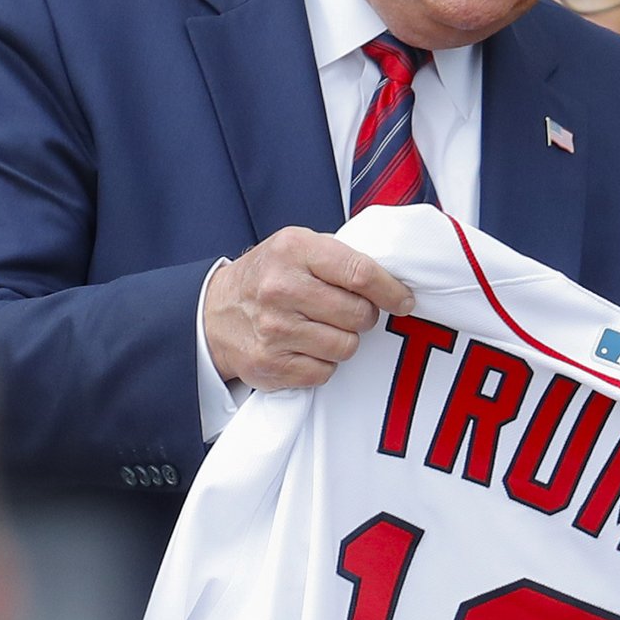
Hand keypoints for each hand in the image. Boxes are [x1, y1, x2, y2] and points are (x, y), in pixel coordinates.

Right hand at [205, 226, 416, 390]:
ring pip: (347, 346)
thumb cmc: (270, 277)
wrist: (215, 313)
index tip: (404, 301)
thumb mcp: (298, 248)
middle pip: (360, 314)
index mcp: (294, 250)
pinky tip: (306, 347)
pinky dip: (323, 363)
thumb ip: (341, 256)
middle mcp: (281, 288)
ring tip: (321, 328)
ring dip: (343, 341)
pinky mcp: (272, 364)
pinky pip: (326, 372)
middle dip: (364, 316)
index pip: (361, 273)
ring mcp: (275, 329)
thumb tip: (394, 279)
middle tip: (349, 312)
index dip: (391, 291)